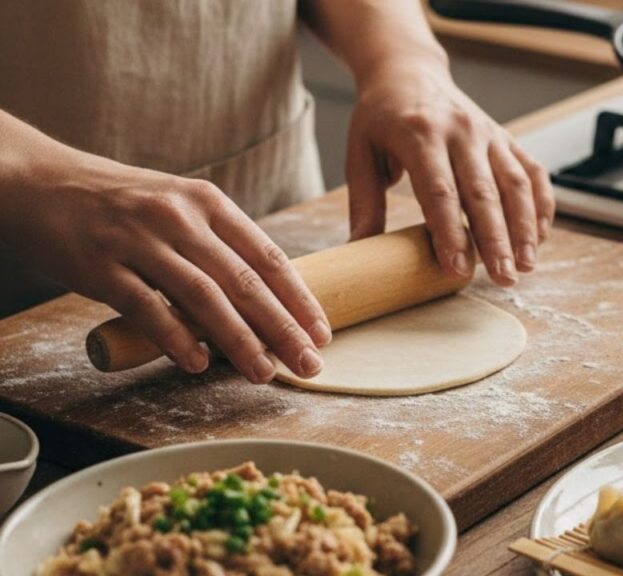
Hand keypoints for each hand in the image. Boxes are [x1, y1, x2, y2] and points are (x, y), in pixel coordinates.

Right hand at [0, 157, 330, 382]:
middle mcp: (180, 217)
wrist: (39, 181)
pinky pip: (148, 308)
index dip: (299, 299)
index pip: (268, 256)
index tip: (321, 333)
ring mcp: (140, 240)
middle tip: (308, 364)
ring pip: (204, 297)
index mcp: (208, 202)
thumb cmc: (119, 203)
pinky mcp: (102, 265)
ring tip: (264, 373)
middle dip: (283, 329)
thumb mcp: (177, 205)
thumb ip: (217, 244)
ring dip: (240, 341)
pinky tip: (199, 365)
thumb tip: (263, 299)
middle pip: (245, 282)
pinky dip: (177, 339)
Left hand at [345, 58, 554, 285]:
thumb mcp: (360, 154)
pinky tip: (541, 237)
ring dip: (525, 227)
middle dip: (496, 239)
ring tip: (526, 265)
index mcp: (420, 134)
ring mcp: (489, 134)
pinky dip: (542, 204)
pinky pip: (532, 171)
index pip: (440, 191)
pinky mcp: (506, 138)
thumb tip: (357, 252)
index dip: (450, 232)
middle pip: (484, 192)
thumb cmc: (381, 119)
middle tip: (503, 278)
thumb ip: (363, 203)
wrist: (409, 72)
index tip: (457, 270)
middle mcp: (460, 132)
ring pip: (515, 183)